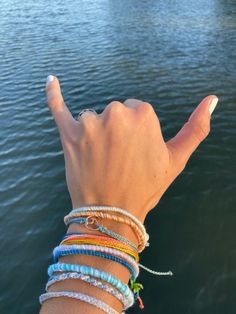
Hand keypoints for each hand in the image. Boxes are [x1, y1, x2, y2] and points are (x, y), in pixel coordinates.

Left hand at [46, 75, 217, 221]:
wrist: (112, 213)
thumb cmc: (146, 187)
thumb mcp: (177, 158)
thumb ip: (197, 128)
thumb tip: (213, 99)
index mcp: (143, 114)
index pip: (138, 111)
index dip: (137, 134)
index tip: (135, 154)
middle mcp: (116, 113)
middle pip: (116, 113)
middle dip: (117, 132)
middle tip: (118, 160)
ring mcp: (90, 123)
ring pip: (94, 118)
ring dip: (96, 133)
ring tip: (100, 160)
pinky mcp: (69, 133)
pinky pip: (58, 107)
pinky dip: (53, 94)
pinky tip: (51, 81)